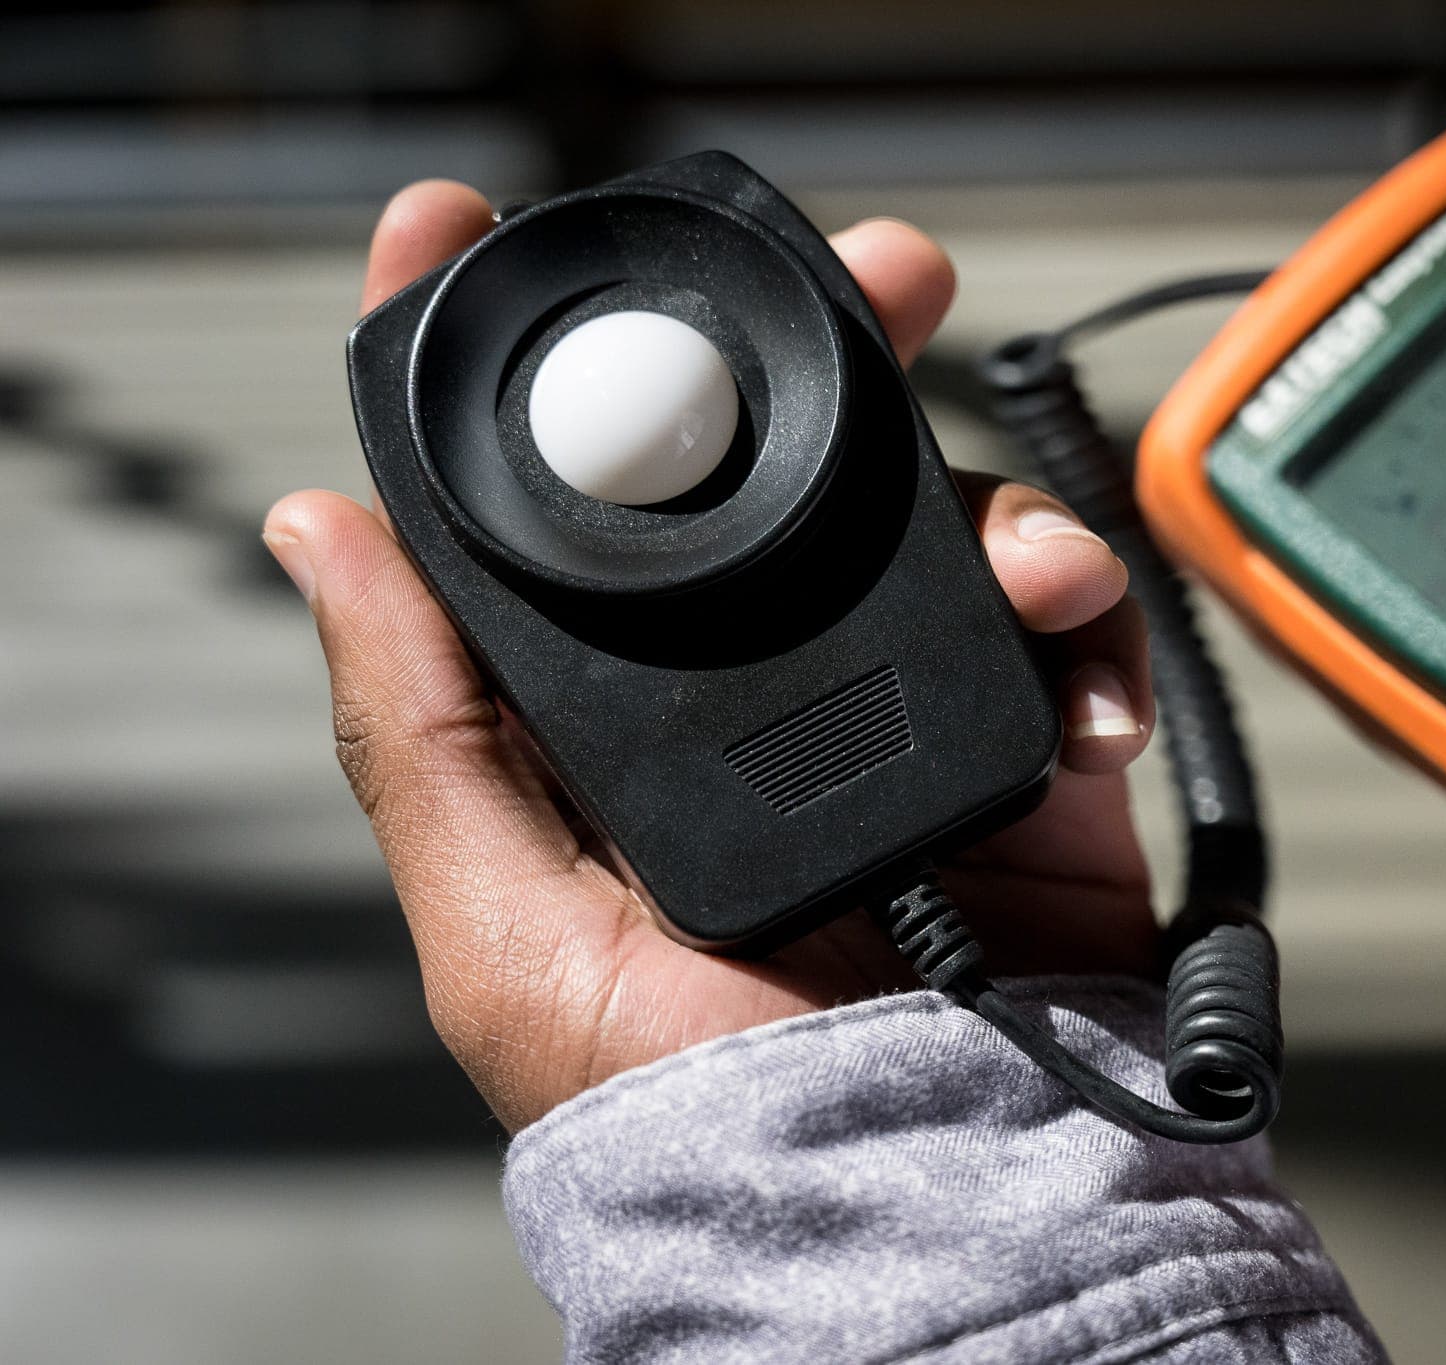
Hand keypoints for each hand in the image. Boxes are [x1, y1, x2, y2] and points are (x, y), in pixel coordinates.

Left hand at [264, 182, 1159, 1131]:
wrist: (914, 1208)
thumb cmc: (693, 1108)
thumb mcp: (510, 934)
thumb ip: (429, 732)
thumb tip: (318, 533)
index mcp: (616, 719)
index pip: (563, 514)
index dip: (526, 372)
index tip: (485, 243)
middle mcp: (755, 693)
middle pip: (777, 474)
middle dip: (828, 357)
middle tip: (884, 282)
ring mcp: (895, 712)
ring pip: (939, 525)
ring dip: (995, 506)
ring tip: (1032, 573)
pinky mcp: (1025, 750)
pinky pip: (1070, 632)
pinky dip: (1091, 629)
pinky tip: (1084, 693)